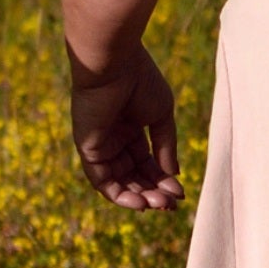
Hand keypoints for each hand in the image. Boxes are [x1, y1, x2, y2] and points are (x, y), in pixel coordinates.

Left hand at [69, 42, 181, 209]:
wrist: (114, 63)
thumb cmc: (140, 80)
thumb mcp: (161, 116)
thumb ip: (165, 146)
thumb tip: (173, 176)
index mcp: (131, 127)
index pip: (147, 162)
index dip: (163, 179)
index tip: (181, 193)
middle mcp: (114, 138)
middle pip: (134, 175)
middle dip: (153, 191)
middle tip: (172, 204)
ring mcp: (100, 144)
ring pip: (119, 182)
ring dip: (139, 196)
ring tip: (159, 204)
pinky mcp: (87, 149)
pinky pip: (101, 180)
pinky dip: (119, 194)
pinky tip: (139, 202)